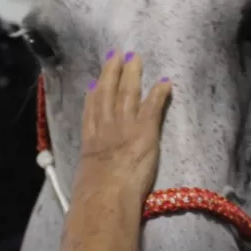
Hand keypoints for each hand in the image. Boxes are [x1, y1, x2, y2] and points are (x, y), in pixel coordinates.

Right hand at [75, 51, 172, 200]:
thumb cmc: (94, 195)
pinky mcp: (144, 129)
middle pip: (108, 94)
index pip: (91, 113)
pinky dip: (158, 93)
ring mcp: (125, 125)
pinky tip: (165, 82)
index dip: (93, 96)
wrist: (106, 192)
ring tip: (135, 58)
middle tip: (116, 55)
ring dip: (132, 75)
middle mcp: (106, 127)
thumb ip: (89, 174)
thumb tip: (86, 183)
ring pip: (127, 93)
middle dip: (111, 73)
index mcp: (90, 141)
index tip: (94, 83)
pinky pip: (152, 106)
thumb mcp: (85, 180)